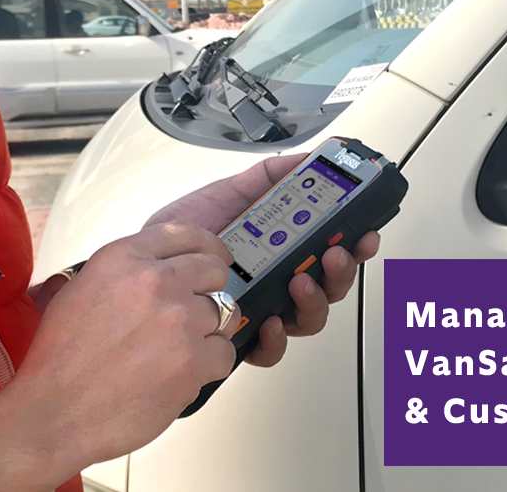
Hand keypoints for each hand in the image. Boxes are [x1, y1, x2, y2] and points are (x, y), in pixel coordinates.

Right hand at [14, 222, 240, 467]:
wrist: (53, 415)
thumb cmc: (58, 362)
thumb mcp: (75, 293)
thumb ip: (119, 275)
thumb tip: (152, 270)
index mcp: (122, 259)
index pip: (184, 235)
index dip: (208, 247)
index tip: (217, 258)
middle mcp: (154, 281)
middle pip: (213, 271)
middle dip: (209, 292)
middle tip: (192, 316)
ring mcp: (178, 319)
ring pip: (224, 314)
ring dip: (207, 333)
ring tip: (174, 354)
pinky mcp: (194, 359)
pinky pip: (225, 353)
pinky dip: (210, 366)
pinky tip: (180, 377)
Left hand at [144, 154, 379, 366]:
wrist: (141, 263)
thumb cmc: (181, 235)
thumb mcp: (226, 195)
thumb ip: (266, 178)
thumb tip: (304, 158)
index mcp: (283, 250)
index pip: (331, 250)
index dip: (356, 244)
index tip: (365, 232)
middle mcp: (279, 282)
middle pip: (330, 285)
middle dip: (342, 269)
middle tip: (333, 253)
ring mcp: (264, 310)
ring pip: (310, 317)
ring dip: (315, 298)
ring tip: (300, 280)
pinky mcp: (240, 337)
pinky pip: (271, 349)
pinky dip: (276, 338)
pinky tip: (270, 319)